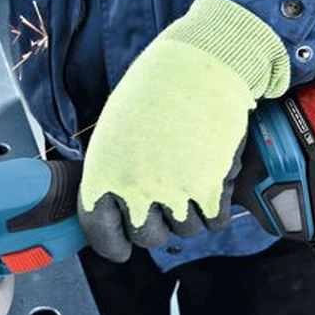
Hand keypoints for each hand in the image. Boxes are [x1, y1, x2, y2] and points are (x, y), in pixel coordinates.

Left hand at [78, 0, 289, 262]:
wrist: (201, 66)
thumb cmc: (156, 91)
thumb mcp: (116, 130)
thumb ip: (114, 171)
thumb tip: (118, 206)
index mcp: (103, 170)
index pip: (98, 229)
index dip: (111, 244)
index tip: (122, 248)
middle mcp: (134, 187)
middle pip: (148, 238)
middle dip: (158, 226)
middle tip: (166, 199)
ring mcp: (173, 191)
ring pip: (185, 232)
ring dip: (190, 214)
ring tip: (191, 175)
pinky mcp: (210, 189)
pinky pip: (214, 222)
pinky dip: (216, 208)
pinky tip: (213, 179)